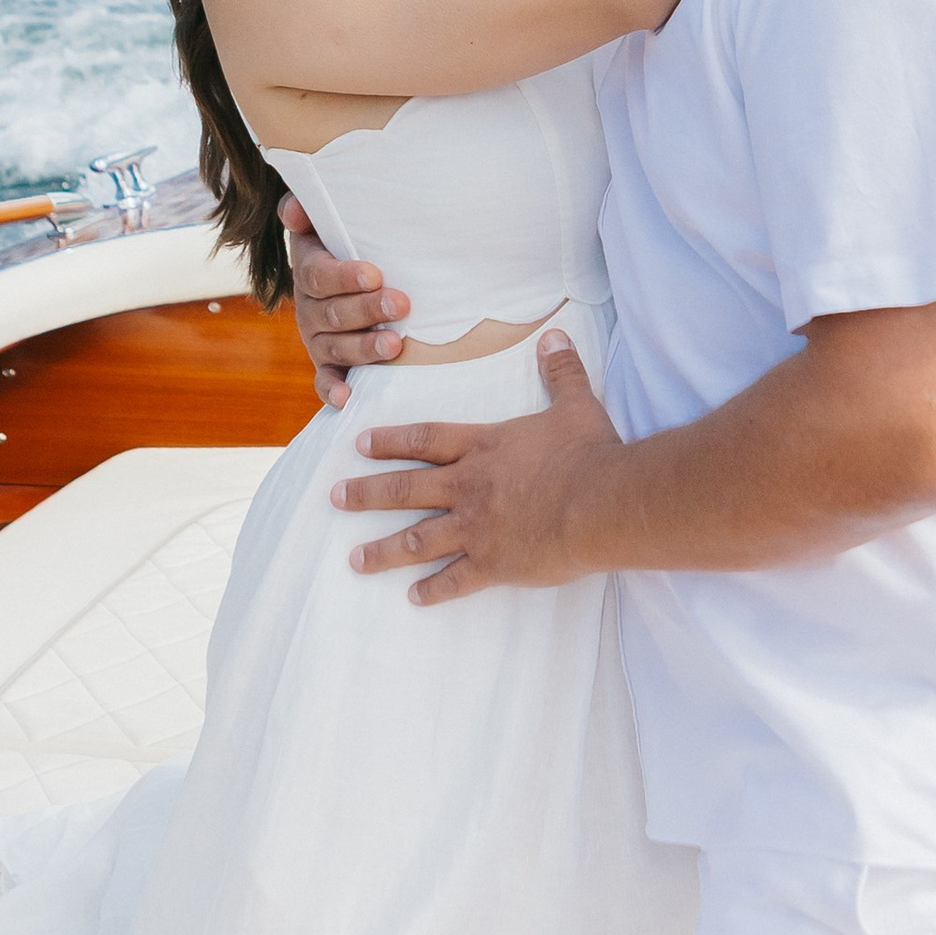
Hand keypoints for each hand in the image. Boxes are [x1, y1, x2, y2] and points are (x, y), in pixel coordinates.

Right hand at [281, 191, 411, 407]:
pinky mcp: (328, 364)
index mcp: (309, 272)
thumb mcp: (329, 227)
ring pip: (335, 346)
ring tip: (394, 346)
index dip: (345, 276)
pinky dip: (333, 389)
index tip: (375, 274)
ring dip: (363, 347)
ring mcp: (317, 339)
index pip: (319, 276)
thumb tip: (293, 206)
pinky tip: (347, 398)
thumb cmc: (349, 248)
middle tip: (401, 305)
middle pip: (333, 313)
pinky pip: (324, 380)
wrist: (349, 281)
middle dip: (368, 310)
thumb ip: (308, 214)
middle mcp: (309, 308)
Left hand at [334, 331, 619, 601]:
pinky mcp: (492, 564)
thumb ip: (560, 371)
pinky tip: (414, 598)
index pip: (425, 440)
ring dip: (383, 551)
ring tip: (355, 560)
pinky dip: (433, 590)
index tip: (360, 444)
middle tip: (335, 499)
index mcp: (483, 448)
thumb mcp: (575, 405)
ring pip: (417, 540)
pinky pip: (454, 580)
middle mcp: (468, 487)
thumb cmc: (588, 453)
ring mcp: (476, 528)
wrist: (600, 502)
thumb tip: (555, 336)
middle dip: (367, 494)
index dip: (391, 440)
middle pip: (406, 488)